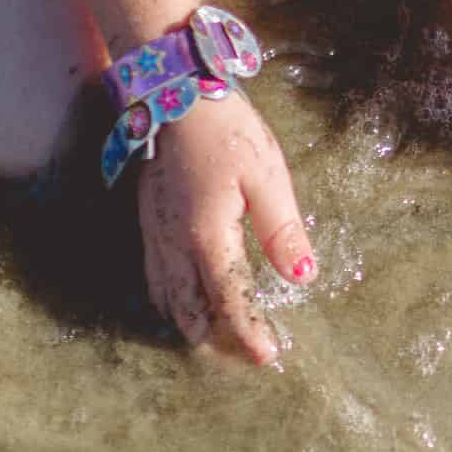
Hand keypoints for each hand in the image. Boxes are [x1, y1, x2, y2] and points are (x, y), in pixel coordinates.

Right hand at [135, 89, 316, 364]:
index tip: (268, 358)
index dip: (248, 332)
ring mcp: (155, 234)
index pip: (229, 300)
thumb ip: (282, 230)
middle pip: (190, 311)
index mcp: (207, 235)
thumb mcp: (267, 177)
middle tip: (247, 356)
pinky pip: (154, 279)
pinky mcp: (148, 223)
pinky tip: (188, 305)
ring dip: (192, 325)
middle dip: (217, 340)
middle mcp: (173, 243)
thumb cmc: (226, 130)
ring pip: (167, 300)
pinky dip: (172, 303)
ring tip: (221, 341)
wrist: (173, 94)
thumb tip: (303, 276)